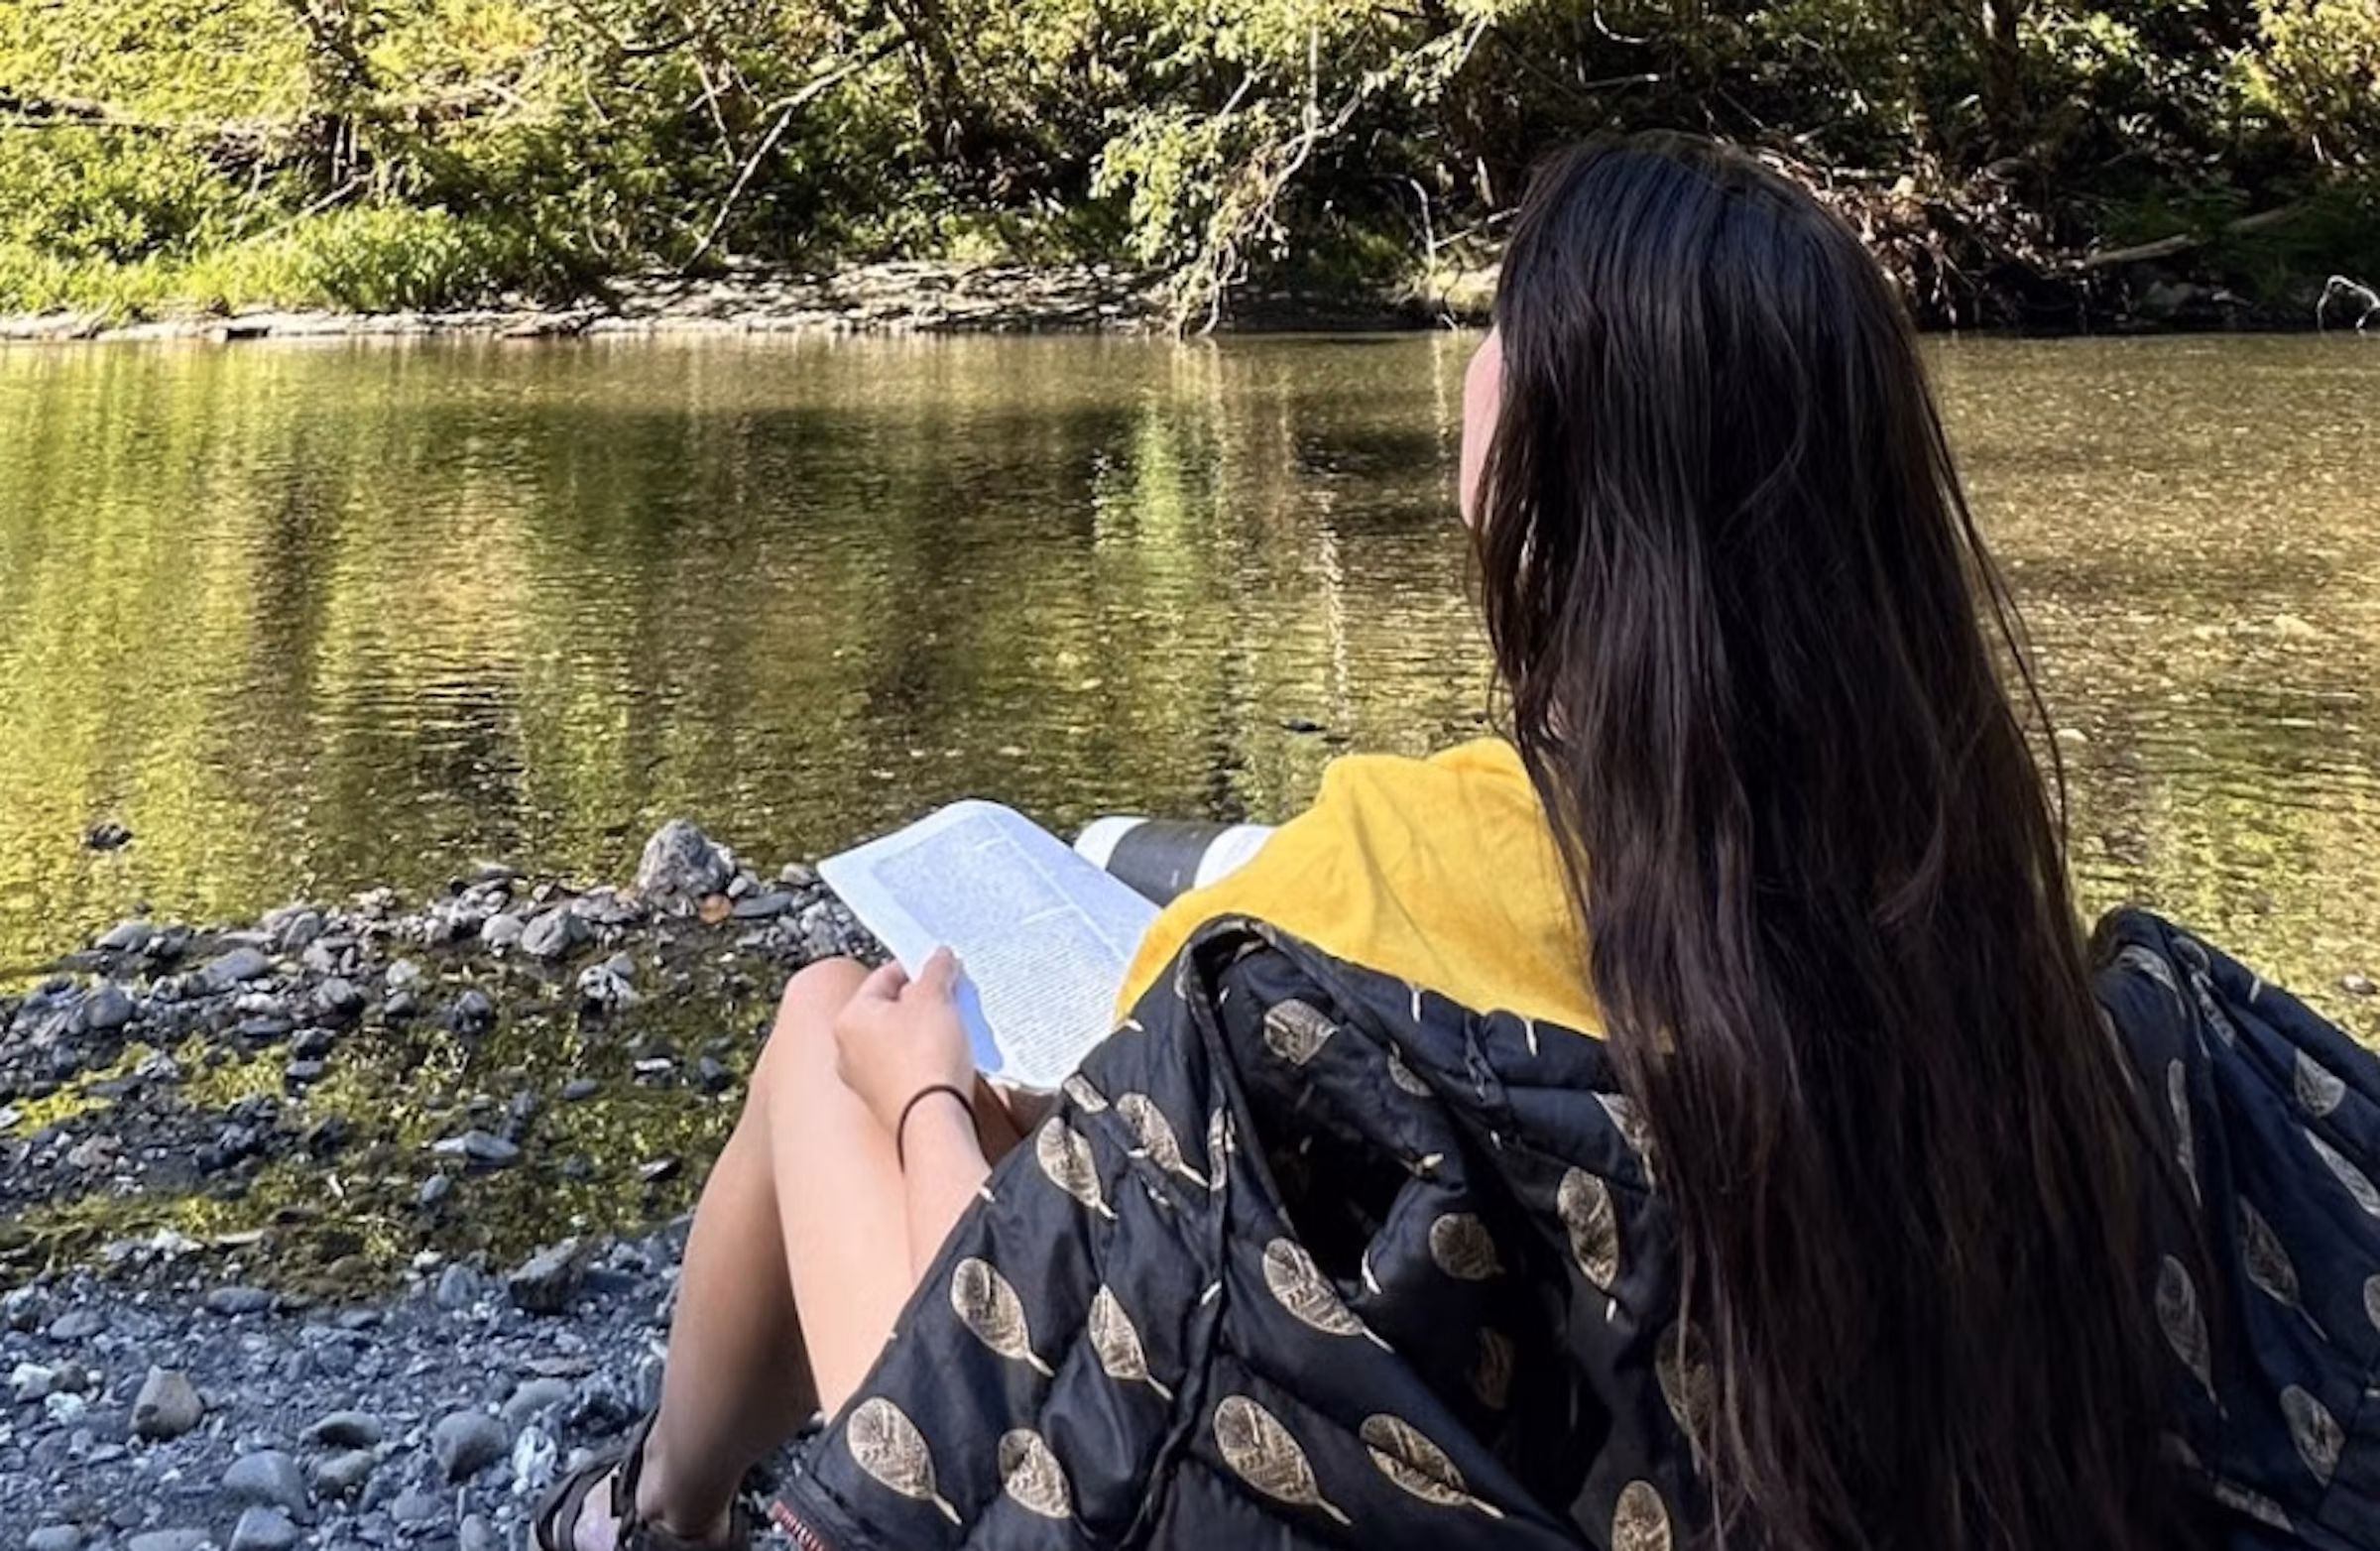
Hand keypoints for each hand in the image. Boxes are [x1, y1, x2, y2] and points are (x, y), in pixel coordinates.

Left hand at [832, 947, 976, 1138]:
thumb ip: (936, 971)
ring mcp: (862, 1081)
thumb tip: (939, 958)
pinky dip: (920, 1061)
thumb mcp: (936, 999)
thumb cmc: (927, 1058)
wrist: (933, 1120)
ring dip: (921, 1033)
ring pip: (894, 1042)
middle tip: (949, 999)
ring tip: (950, 1031)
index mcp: (849, 1018)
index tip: (941, 969)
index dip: (916, 969)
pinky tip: (943, 1061)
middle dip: (920, 1002)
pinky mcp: (882, 1103)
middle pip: (887, 1011)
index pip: (883, 978)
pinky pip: (902, 1070)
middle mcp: (846, 1050)